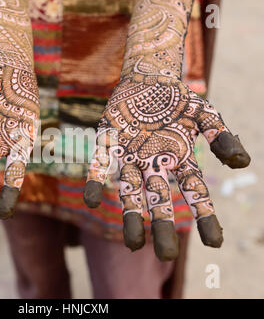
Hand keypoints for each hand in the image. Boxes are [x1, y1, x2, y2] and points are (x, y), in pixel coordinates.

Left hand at [84, 76, 249, 260]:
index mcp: (178, 159)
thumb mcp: (204, 113)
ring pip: (130, 190)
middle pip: (159, 199)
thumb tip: (243, 163)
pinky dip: (95, 181)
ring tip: (133, 243)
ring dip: (131, 214)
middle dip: (163, 225)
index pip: (194, 191)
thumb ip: (221, 136)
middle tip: (165, 255)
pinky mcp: (108, 142)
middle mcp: (153, 164)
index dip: (205, 215)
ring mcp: (130, 155)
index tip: (215, 243)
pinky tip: (90, 201)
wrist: (147, 78)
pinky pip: (101, 164)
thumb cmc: (176, 99)